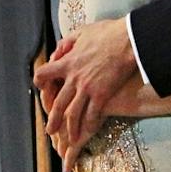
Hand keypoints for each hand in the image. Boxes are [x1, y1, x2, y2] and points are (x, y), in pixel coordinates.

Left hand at [33, 17, 140, 171]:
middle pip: (57, 103)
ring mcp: (87, 88)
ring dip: (69, 128)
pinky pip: (92, 115)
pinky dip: (89, 125)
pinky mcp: (102, 95)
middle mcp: (74, 78)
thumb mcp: (82, 32)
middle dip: (53, 119)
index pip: (43, 74)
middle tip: (50, 131)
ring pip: (73, 113)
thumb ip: (68, 42)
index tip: (42, 87)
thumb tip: (59, 50)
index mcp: (67, 62)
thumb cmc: (108, 33)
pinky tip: (89, 132)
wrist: (129, 41)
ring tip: (68, 139)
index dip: (40, 81)